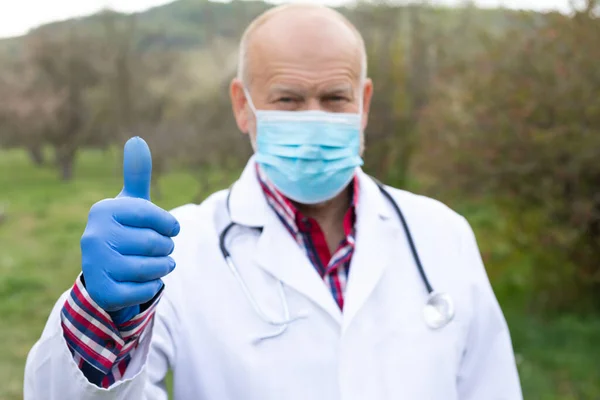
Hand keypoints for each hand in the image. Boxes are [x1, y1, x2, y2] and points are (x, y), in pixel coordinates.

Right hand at [80, 137, 179, 323]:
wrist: (104, 272)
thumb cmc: (125, 231)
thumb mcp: (131, 204)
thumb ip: (137, 175)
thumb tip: (136, 139)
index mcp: (104, 210)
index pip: (155, 216)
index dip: (170, 225)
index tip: (170, 228)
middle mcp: (93, 236)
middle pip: (155, 243)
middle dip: (166, 248)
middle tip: (159, 249)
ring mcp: (95, 265)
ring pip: (152, 268)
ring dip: (162, 268)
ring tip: (158, 265)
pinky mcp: (102, 291)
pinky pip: (145, 290)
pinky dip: (152, 287)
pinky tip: (144, 282)